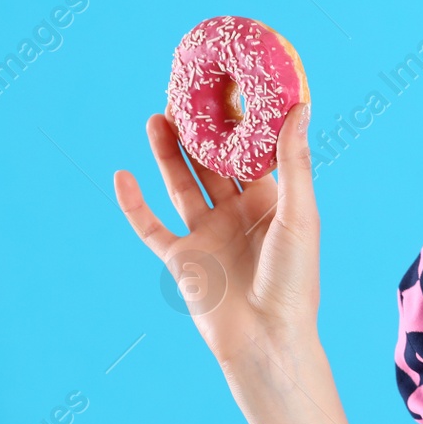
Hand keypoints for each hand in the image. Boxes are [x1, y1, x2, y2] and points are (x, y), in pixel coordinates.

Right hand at [114, 103, 319, 373]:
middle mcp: (237, 214)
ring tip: (158, 116)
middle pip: (213, 164)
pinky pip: (150, 226)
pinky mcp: (181, 258)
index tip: (231, 86)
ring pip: (182, 185)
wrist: (266, 337)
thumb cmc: (294, 278)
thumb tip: (300, 105)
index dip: (241, 124)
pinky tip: (123, 175)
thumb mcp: (300, 213)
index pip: (252, 153)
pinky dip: (134, 203)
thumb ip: (294, 161)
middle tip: (186, 94)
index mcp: (272, 202)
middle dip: (200, 131)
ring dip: (169, 153)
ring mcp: (207, 234)